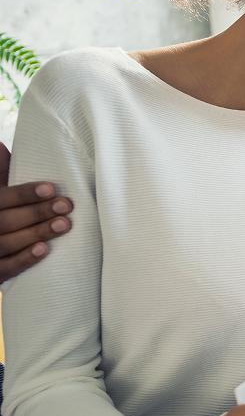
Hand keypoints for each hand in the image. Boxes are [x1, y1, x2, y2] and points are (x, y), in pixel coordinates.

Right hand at [0, 142, 73, 281]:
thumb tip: (0, 145)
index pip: (0, 198)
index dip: (24, 193)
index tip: (51, 188)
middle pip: (4, 221)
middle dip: (37, 213)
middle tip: (66, 206)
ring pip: (5, 244)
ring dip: (36, 234)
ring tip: (64, 225)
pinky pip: (3, 269)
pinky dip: (23, 260)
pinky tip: (44, 250)